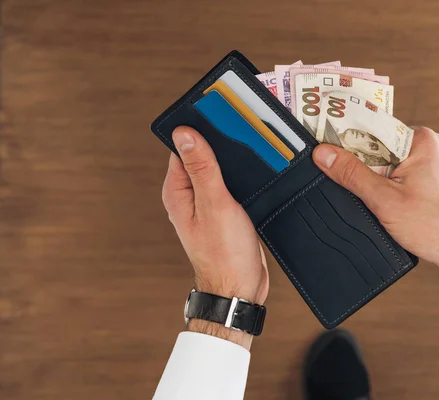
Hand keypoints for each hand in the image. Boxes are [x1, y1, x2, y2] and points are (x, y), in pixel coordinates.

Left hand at [162, 126, 268, 348]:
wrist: (239, 288)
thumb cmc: (224, 253)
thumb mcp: (215, 204)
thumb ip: (201, 168)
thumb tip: (185, 133)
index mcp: (178, 191)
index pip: (184, 147)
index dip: (201, 129)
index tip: (220, 114)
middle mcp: (189, 196)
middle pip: (202, 156)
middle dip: (221, 142)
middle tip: (243, 128)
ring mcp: (207, 204)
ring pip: (219, 170)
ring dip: (232, 159)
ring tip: (253, 145)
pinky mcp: (225, 212)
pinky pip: (230, 185)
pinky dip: (241, 176)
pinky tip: (256, 170)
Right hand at [313, 127, 438, 306]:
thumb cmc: (435, 226)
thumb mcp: (384, 199)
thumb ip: (352, 174)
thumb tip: (324, 154)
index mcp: (419, 139)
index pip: (371, 128)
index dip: (344, 138)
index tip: (323, 145)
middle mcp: (426, 144)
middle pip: (376, 144)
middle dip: (357, 162)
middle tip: (337, 176)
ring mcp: (428, 160)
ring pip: (384, 160)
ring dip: (370, 176)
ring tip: (364, 194)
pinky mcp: (427, 175)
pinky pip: (395, 171)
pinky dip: (382, 183)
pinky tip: (378, 199)